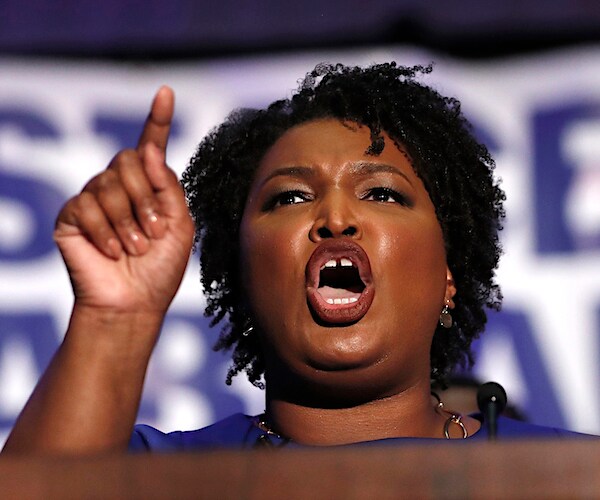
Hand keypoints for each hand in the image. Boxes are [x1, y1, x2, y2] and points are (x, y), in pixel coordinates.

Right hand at [54, 87, 194, 314]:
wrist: (135, 303)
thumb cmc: (160, 269)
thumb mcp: (180, 227)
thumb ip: (169, 188)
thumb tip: (150, 150)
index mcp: (150, 188)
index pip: (151, 147)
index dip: (158, 120)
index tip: (166, 92)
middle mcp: (120, 188)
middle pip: (129, 161)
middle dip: (146, 199)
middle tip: (153, 234)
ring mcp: (93, 199)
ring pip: (108, 183)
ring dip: (128, 220)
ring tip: (135, 248)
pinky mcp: (71, 216)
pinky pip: (86, 204)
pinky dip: (105, 231)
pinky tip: (112, 251)